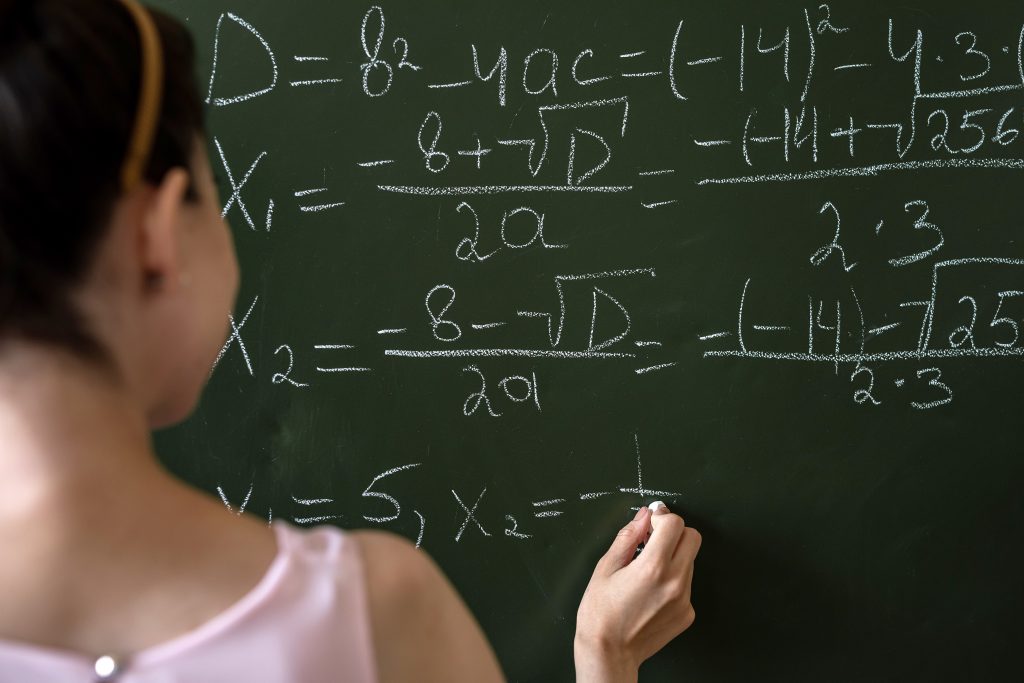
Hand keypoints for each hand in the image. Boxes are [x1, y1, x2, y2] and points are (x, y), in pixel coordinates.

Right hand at [574, 503, 700, 682]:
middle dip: (673, 532)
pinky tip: (651, 591)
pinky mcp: (688, 614)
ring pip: (690, 560)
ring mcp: (685, 600)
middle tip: (652, 540)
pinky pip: (687, 584)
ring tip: (646, 571)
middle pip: (692, 537)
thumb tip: (643, 516)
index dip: (661, 517)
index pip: (675, 524)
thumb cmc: (600, 614)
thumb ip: (627, 537)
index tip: (651, 522)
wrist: (609, 653)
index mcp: (653, 568)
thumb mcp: (606, 567)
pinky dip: (673, 580)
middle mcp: (675, 582)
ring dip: (673, 556)